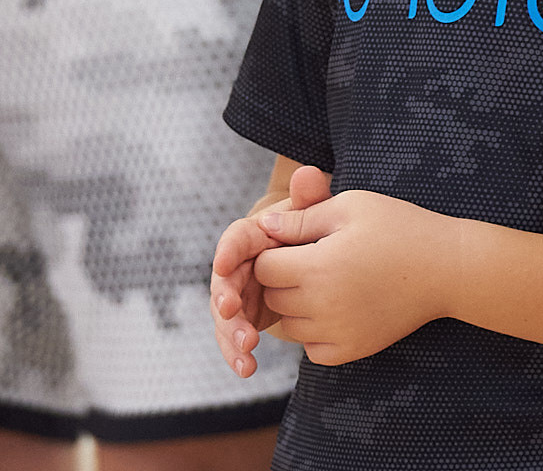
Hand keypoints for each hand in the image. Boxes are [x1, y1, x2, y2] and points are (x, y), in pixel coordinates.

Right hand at [210, 165, 332, 376]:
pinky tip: (247, 369)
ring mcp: (240, 295)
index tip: (224, 262)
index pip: (234, 240)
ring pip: (227, 317)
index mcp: (252, 236)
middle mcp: (239, 266)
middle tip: (231, 311)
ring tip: (246, 350)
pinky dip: (238, 354)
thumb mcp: (315, 215)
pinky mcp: (247, 319)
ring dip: (231, 334)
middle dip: (225, 299)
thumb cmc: (314, 230)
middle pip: (224, 282)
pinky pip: (237, 338)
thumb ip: (310, 198)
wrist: (319, 257)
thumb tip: (308, 173)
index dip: (228, 250)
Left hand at [252, 189, 454, 365]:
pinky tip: (335, 308)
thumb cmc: (399, 227)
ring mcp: (338, 332)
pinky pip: (311, 349)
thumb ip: (301, 217)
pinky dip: (314, 332)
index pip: (263, 267)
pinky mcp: (353, 350)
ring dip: (296, 306)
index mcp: (318, 267)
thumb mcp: (350, 207)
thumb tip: (263, 226)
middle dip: (282, 277)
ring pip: (289, 325)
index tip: (296, 241)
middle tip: (311, 259)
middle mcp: (323, 306)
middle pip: (273, 297)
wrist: (445, 267)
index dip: (273, 250)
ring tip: (324, 281)